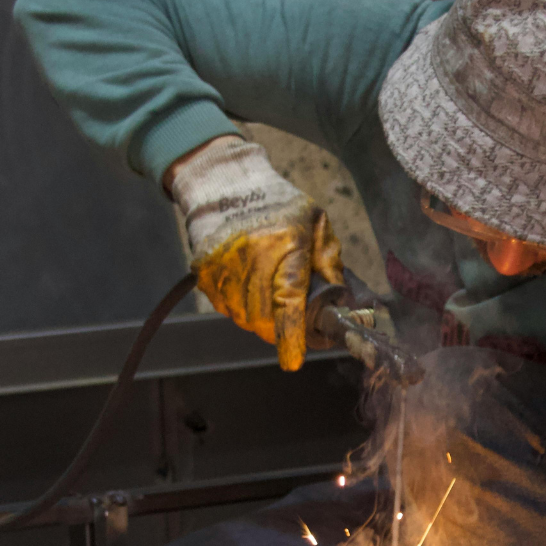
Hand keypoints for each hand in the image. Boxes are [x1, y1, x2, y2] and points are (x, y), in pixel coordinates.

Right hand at [169, 137, 343, 370]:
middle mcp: (252, 255)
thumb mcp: (317, 222)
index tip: (292, 360)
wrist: (227, 185)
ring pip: (243, 317)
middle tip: (289, 324)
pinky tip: (247, 287)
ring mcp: (223, 264)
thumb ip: (330, 260)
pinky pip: (224, 307)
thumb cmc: (280, 204)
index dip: (290, 334)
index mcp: (287, 243)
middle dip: (280, 330)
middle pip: (264, 317)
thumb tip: (341, 300)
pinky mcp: (204, 271)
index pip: (288, 298)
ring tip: (267, 297)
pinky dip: (239, 308)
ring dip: (259, 320)